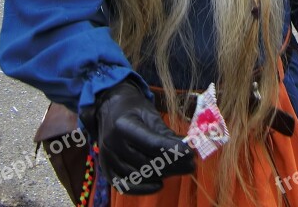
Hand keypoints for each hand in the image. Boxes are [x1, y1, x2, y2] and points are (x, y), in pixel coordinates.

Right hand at [80, 80, 194, 194]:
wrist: (109, 108)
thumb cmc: (132, 109)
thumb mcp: (149, 114)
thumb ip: (165, 133)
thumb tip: (185, 148)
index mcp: (123, 125)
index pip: (152, 144)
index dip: (173, 151)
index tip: (190, 153)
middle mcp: (112, 144)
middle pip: (148, 162)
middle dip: (173, 164)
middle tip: (191, 164)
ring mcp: (107, 159)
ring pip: (140, 174)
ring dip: (163, 174)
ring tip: (179, 169)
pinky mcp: (107, 170)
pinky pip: (126, 186)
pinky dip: (144, 188)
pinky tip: (159, 184)